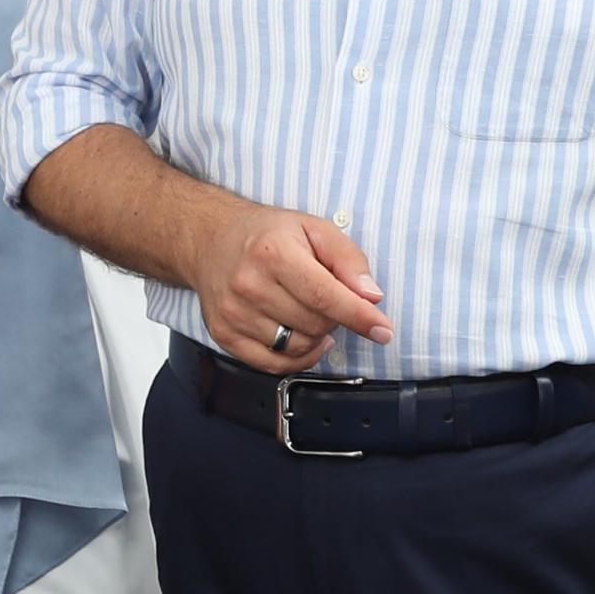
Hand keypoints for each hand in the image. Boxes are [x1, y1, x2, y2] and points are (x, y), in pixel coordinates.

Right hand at [198, 204, 393, 373]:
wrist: (211, 240)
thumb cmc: (267, 235)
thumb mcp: (314, 229)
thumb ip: (348, 259)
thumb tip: (370, 296)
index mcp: (272, 253)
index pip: (325, 297)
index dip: (359, 316)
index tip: (382, 329)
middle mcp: (248, 284)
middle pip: (315, 324)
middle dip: (334, 317)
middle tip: (326, 298)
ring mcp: (233, 313)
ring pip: (297, 347)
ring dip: (315, 336)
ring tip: (308, 312)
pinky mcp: (224, 335)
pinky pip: (274, 364)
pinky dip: (297, 357)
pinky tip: (300, 337)